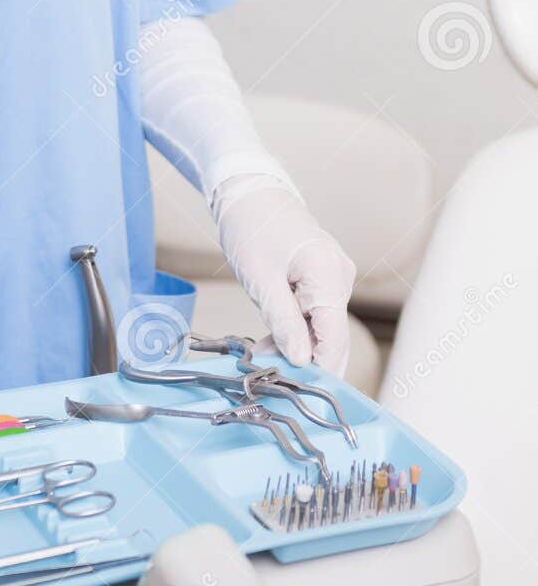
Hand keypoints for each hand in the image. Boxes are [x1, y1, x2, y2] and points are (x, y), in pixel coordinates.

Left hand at [212, 177, 355, 373]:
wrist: (247, 191)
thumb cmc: (251, 226)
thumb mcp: (260, 278)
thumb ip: (283, 321)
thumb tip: (302, 361)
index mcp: (329, 273)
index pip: (335, 336)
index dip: (321, 369)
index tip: (302, 395)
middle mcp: (339, 276)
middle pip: (332, 336)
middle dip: (308, 363)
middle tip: (278, 385)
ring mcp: (331, 277)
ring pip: (320, 327)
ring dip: (296, 348)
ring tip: (262, 361)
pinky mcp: (319, 279)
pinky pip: (312, 314)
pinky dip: (294, 330)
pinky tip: (269, 344)